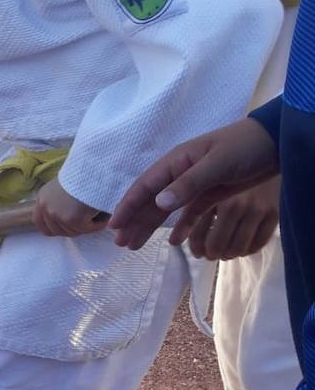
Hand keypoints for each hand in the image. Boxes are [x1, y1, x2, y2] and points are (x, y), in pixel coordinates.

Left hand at [32, 178, 108, 236]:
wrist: (96, 168)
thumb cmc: (85, 174)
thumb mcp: (64, 187)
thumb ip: (59, 202)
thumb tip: (65, 221)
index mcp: (42, 197)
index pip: (38, 222)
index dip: (52, 229)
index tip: (66, 228)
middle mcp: (45, 206)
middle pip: (57, 231)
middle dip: (73, 229)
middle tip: (88, 220)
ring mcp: (57, 214)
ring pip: (73, 232)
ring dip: (87, 225)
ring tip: (96, 211)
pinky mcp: (72, 219)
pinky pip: (86, 230)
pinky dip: (97, 224)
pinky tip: (103, 214)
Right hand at [110, 117, 279, 250]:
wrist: (275, 143)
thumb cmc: (244, 147)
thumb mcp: (217, 163)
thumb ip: (189, 184)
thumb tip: (158, 204)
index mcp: (176, 162)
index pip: (145, 187)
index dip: (128, 206)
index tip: (114, 226)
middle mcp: (179, 174)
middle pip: (150, 201)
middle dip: (134, 221)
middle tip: (120, 244)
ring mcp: (193, 185)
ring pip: (165, 209)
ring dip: (149, 226)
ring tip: (134, 245)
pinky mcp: (209, 195)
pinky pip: (189, 214)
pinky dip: (180, 228)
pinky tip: (173, 243)